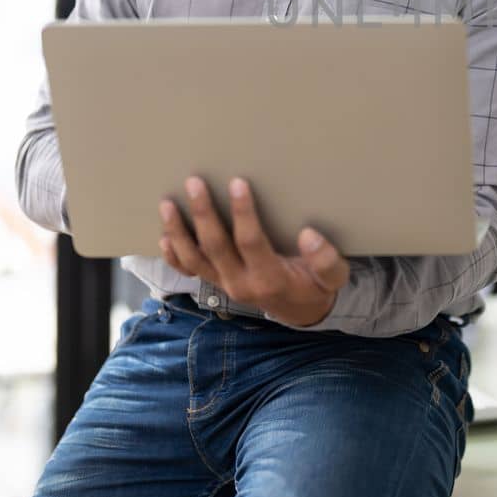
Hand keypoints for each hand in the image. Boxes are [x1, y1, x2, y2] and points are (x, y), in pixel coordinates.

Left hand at [159, 177, 348, 327]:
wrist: (301, 313)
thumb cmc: (316, 287)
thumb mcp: (333, 277)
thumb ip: (326, 260)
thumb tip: (309, 235)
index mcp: (269, 278)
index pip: (250, 242)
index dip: (243, 213)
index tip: (238, 183)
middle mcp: (240, 283)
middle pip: (214, 246)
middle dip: (203, 213)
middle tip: (194, 183)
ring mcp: (224, 284)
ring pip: (193, 259)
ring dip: (178, 231)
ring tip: (167, 204)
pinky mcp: (216, 283)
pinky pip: (188, 271)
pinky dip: (173, 255)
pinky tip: (164, 236)